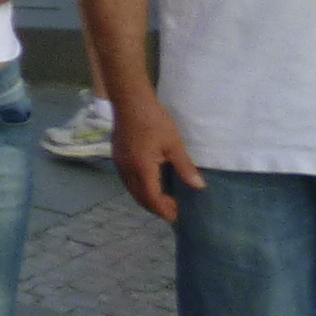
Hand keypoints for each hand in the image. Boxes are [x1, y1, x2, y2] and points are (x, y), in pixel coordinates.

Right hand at [110, 91, 205, 223]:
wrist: (129, 100)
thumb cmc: (154, 120)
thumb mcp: (174, 143)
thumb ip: (185, 167)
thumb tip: (199, 187)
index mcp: (142, 168)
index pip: (152, 198)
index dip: (164, 209)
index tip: (177, 215)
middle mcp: (127, 170)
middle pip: (140, 197)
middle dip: (155, 207)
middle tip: (173, 210)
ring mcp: (119, 163)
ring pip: (131, 190)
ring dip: (146, 198)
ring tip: (163, 199)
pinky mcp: (117, 156)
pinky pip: (127, 180)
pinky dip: (139, 188)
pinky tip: (149, 183)